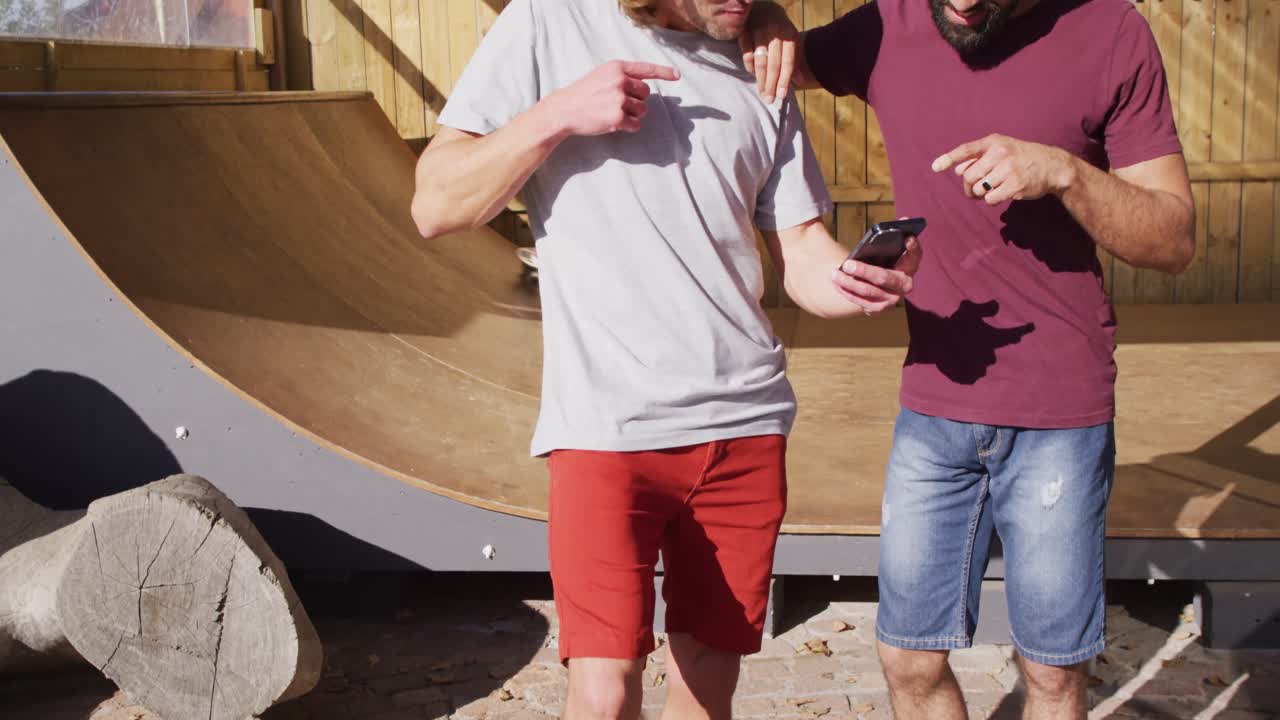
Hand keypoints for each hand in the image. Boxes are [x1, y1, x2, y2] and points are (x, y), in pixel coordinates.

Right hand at [544, 61, 679, 136]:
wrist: (565, 110)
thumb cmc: (584, 93)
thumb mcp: (602, 75)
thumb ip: (622, 76)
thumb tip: (644, 86)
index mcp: (617, 68)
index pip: (646, 69)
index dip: (664, 72)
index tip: (677, 76)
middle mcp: (620, 81)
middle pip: (646, 94)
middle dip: (638, 101)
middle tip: (620, 104)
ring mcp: (619, 100)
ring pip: (642, 110)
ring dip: (633, 115)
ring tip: (614, 113)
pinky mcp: (618, 118)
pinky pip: (636, 125)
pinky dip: (629, 127)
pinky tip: (615, 124)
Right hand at [738, 2, 798, 102]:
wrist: (762, 6)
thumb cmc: (778, 28)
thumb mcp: (789, 40)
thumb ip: (794, 60)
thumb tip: (800, 82)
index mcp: (789, 34)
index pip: (788, 61)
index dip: (785, 80)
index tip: (782, 96)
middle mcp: (775, 31)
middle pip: (774, 63)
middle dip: (771, 84)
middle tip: (769, 100)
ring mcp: (759, 29)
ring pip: (760, 60)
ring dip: (760, 79)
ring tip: (762, 93)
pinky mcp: (744, 30)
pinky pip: (746, 53)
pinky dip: (749, 66)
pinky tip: (752, 74)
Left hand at [832, 235, 922, 315]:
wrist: (878, 287)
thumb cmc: (883, 261)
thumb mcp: (889, 249)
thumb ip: (893, 235)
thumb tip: (903, 219)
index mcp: (910, 265)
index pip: (915, 254)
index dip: (913, 247)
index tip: (907, 239)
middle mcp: (905, 284)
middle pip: (884, 277)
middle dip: (864, 271)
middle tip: (847, 264)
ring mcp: (892, 299)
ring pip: (868, 291)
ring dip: (849, 283)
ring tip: (834, 274)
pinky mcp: (879, 309)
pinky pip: (861, 302)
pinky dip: (847, 292)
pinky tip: (837, 284)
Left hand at [931, 134, 1074, 204]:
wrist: (1052, 166)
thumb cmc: (1022, 157)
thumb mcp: (1001, 150)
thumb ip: (978, 158)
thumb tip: (957, 170)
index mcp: (994, 142)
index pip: (966, 150)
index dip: (949, 158)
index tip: (935, 166)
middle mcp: (1000, 153)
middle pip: (968, 177)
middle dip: (968, 187)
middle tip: (974, 190)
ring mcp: (1008, 169)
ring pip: (978, 189)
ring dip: (980, 194)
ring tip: (992, 190)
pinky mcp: (1015, 185)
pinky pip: (990, 199)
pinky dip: (991, 200)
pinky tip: (1001, 194)